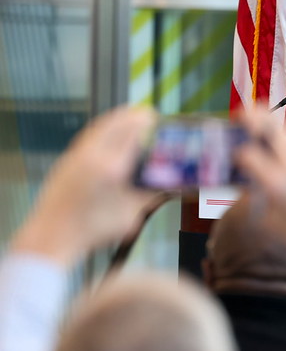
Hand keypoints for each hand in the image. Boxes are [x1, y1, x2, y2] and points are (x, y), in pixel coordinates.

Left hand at [11, 106, 157, 266]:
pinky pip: (86, 137)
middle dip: (130, 115)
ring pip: (97, 128)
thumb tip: (168, 187)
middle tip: (145, 112)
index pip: (131, 133)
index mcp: (112, 168)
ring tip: (126, 117)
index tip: (154, 116)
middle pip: (113, 124)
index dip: (144, 121)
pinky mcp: (65, 163)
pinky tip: (106, 134)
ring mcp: (75, 158)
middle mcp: (92, 157)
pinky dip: (100, 130)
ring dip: (114, 119)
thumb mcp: (132, 215)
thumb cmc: (92, 231)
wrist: (52, 237)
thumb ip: (151, 197)